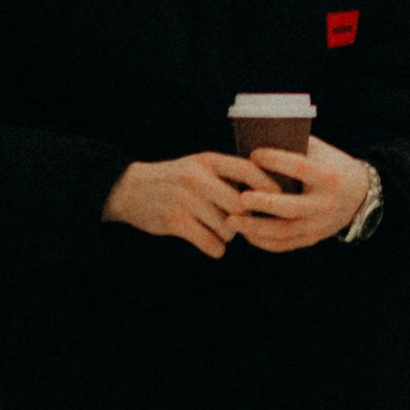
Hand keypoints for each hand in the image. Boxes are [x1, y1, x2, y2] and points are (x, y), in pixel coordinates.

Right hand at [100, 151, 255, 256]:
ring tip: (220, 233)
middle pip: (240, 204)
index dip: (267, 186)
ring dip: (228, 236)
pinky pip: (209, 242)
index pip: (248, 170)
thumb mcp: (198, 166)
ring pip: (226, 227)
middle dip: (245, 219)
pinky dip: (216, 248)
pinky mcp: (174, 220)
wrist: (130, 188)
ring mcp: (185, 199)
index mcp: (208, 160)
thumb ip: (226, 175)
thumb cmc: (174, 179)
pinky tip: (212, 246)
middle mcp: (198, 177)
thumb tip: (265, 192)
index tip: (279, 199)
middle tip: (240, 225)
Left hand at [221, 134, 375, 253]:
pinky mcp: (312, 239)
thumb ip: (297, 146)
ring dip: (256, 228)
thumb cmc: (333, 167)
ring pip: (284, 231)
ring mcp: (319, 225)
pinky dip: (262, 241)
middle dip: (264, 203)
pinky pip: (284, 244)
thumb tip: (261, 136)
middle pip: (291, 207)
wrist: (360, 196)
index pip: (300, 168)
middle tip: (240, 198)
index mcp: (328, 177)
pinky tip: (245, 233)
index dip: (276, 160)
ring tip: (232, 221)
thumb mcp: (323, 152)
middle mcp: (325, 204)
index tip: (253, 155)